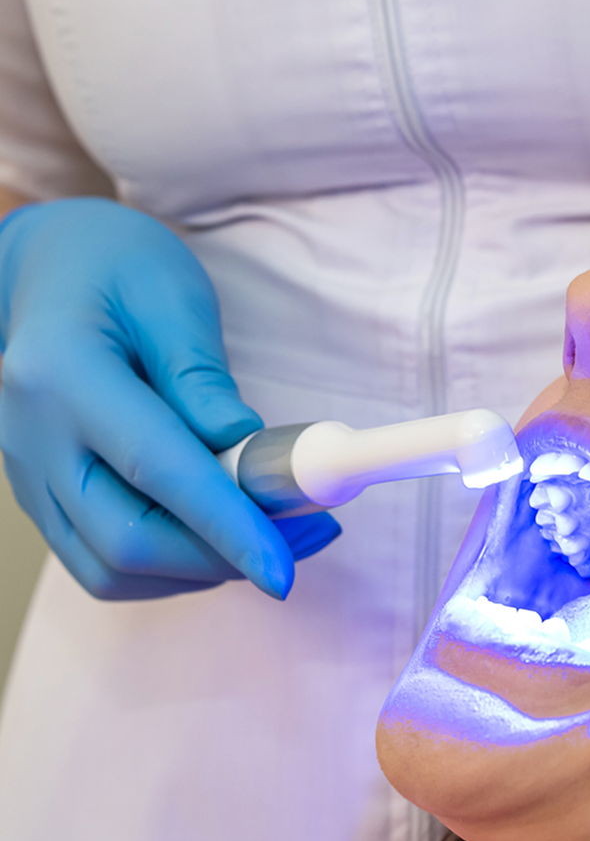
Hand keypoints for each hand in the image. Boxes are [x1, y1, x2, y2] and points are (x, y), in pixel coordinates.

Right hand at [0, 198, 338, 599]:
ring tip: (276, 533)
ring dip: (204, 569)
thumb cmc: (115, 269)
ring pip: (114, 570)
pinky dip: (172, 568)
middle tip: (308, 535)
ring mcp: (30, 476)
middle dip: (225, 556)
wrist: (47, 271)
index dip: (225, 526)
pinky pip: (105, 564)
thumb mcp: (170, 296)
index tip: (283, 570)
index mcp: (62, 375)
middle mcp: (34, 438)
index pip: (153, 469)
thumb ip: (202, 377)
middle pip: (127, 540)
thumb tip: (246, 447)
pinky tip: (221, 536)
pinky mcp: (45, 500)